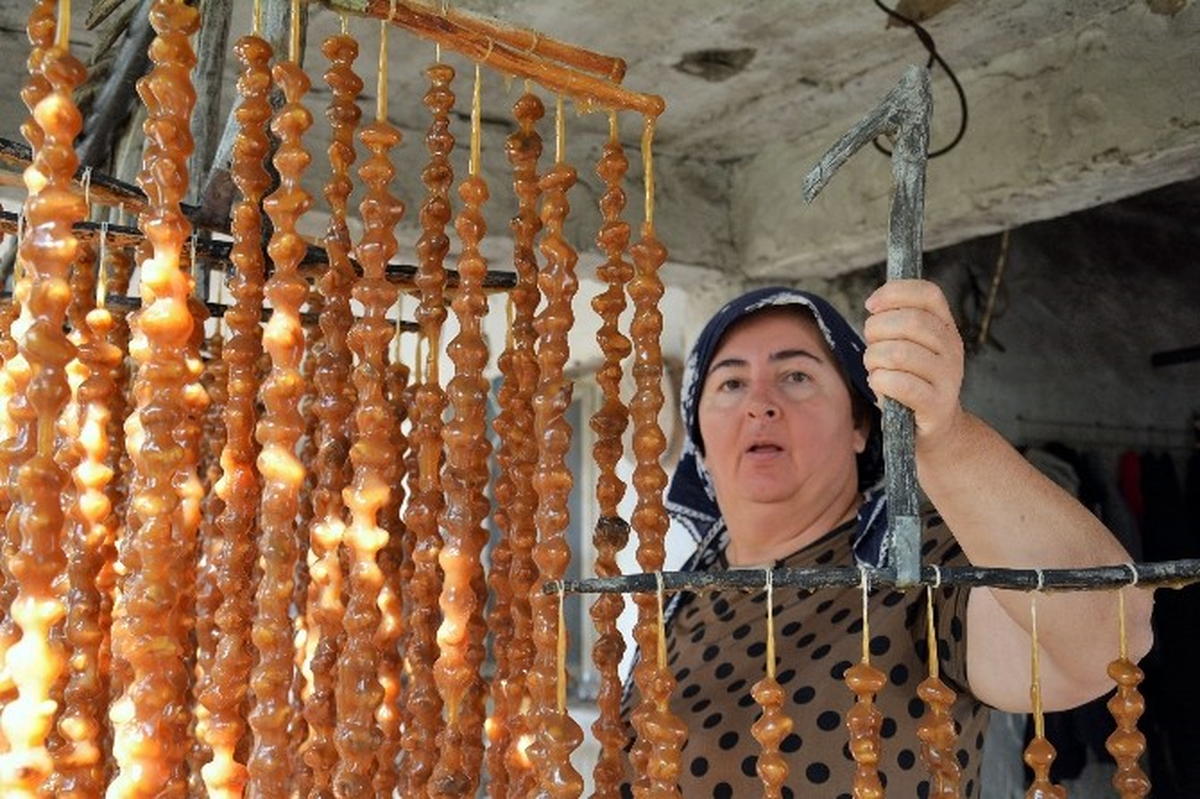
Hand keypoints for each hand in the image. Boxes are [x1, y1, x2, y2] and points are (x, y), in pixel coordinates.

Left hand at [862, 279, 964, 450]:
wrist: (937, 429)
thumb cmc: (913, 382)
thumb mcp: (909, 347)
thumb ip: (897, 324)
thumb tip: (875, 304)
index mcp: (946, 327)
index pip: (928, 293)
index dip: (895, 292)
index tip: (871, 305)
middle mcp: (952, 348)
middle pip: (911, 321)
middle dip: (877, 329)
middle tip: (871, 345)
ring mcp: (948, 377)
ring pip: (900, 353)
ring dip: (874, 358)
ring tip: (874, 368)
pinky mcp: (936, 405)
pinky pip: (901, 385)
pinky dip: (880, 381)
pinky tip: (878, 383)